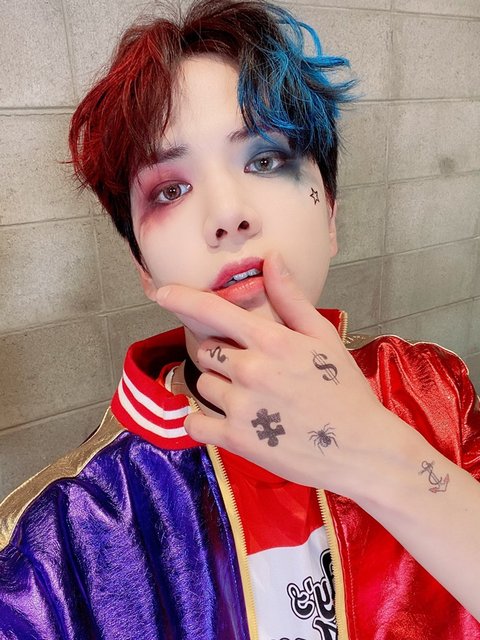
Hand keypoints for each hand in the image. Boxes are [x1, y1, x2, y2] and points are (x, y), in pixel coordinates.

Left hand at [155, 253, 408, 496]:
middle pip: (207, 352)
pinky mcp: (237, 440)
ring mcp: (241, 406)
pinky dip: (199, 422)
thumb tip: (271, 260)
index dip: (182, 299)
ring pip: (203, 386)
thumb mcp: (324, 337)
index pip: (215, 311)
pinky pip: (195, 424)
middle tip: (251, 372)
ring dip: (217, 389)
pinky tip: (220, 421)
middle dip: (221, 356)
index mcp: (271, 341)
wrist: (361, 448)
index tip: (160, 293)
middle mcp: (250, 370)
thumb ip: (292, 299)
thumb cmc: (344, 390)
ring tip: (252, 401)